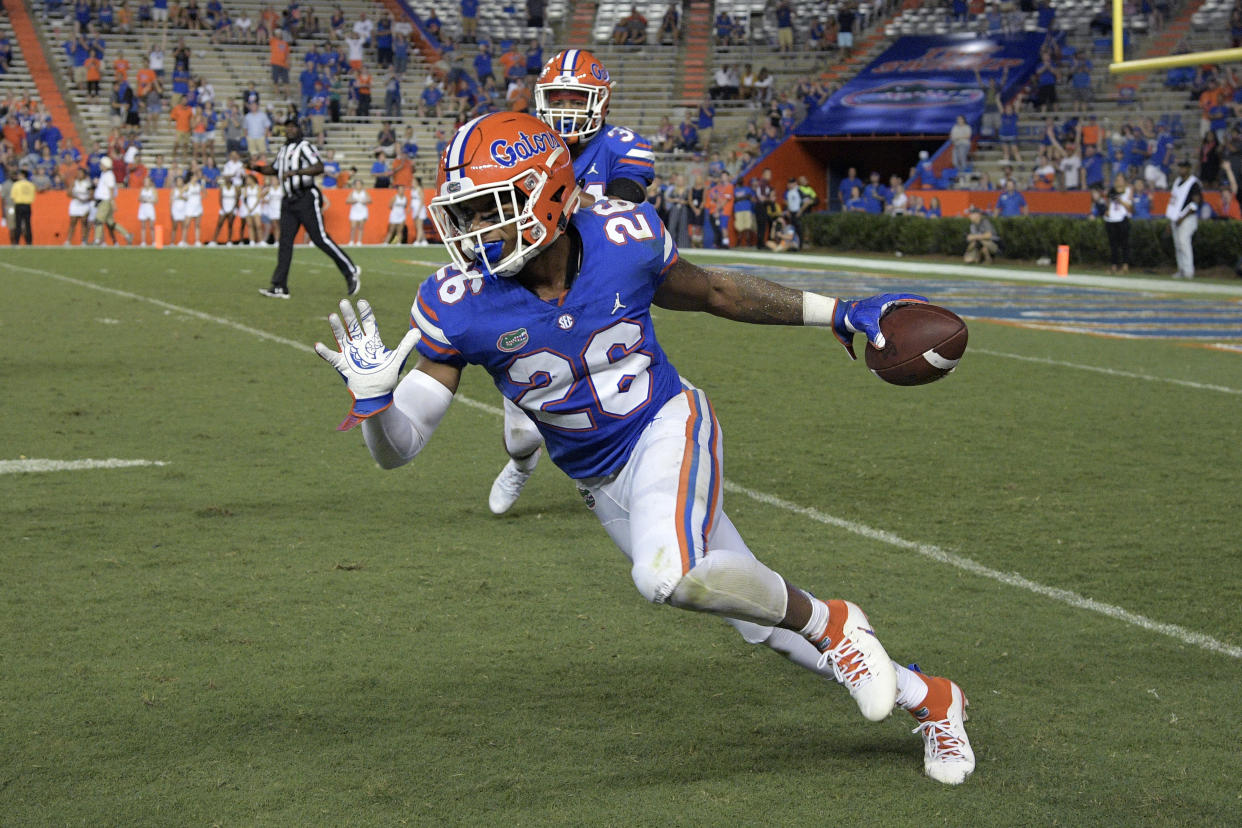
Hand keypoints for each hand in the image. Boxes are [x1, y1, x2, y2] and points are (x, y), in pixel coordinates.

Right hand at [315, 299, 420, 430]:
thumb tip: (419, 331)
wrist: (376, 395)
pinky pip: (330, 356)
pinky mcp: (342, 364)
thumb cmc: (386, 377)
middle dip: (349, 315)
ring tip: (332, 316)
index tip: (361, 302)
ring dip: (337, 327)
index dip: (364, 313)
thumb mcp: (397, 359)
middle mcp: (359, 345)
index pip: (368, 323)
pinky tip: (318, 345)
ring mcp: (349, 353)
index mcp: (372, 342)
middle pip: (353, 326)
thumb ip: (406, 345)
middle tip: (344, 302)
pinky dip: (324, 351)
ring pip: (341, 336)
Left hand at [831, 293, 927, 358]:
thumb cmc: (853, 317)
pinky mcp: (873, 321)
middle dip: (912, 309)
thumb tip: (881, 347)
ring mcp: (878, 313)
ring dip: (903, 319)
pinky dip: (892, 330)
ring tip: (914, 327)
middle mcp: (883, 306)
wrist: (837, 318)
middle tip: (925, 314)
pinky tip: (895, 339)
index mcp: (885, 302)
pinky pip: (886, 325)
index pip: (905, 299)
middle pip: (902, 305)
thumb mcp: (866, 324)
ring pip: (894, 315)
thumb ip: (874, 335)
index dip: (916, 300)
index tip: (928, 303)